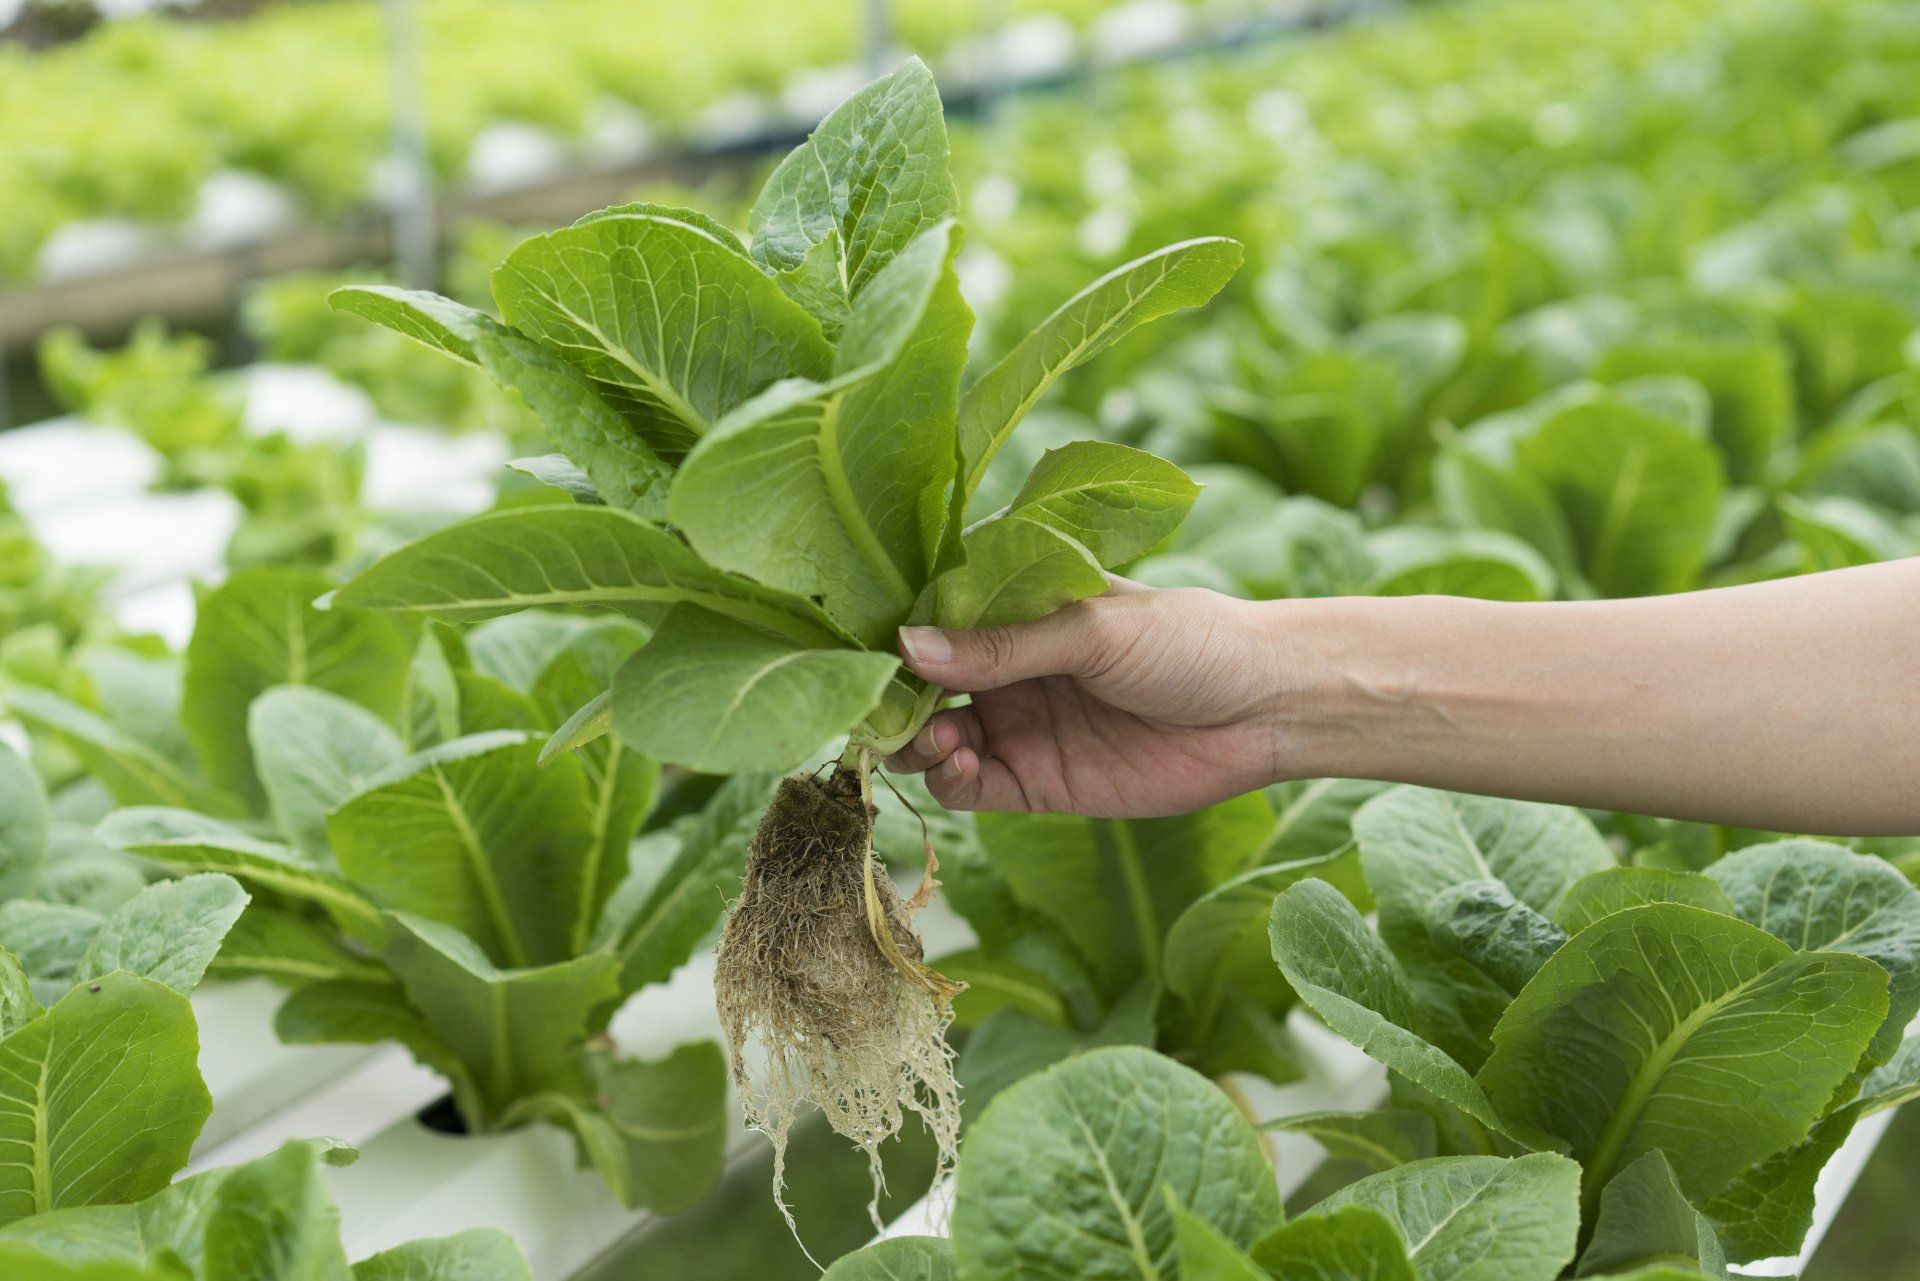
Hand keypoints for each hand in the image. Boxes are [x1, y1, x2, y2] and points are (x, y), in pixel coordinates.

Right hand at [887, 581, 1287, 815]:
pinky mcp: (1038, 782)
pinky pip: (972, 787)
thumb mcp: (1091, 627)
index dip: (894, 631)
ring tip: (939, 734)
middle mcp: (1007, 665)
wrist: (1264, 708)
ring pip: (936, 738)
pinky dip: (950, 779)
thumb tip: (908, 646)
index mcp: (1017, 608)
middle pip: (922, 685)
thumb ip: (1002, 644)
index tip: (862, 645)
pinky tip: (959, 762)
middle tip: (884, 705)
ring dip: (919, 739)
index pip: (934, 616)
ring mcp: (1019, 724)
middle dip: (894, 696)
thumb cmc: (1189, 639)